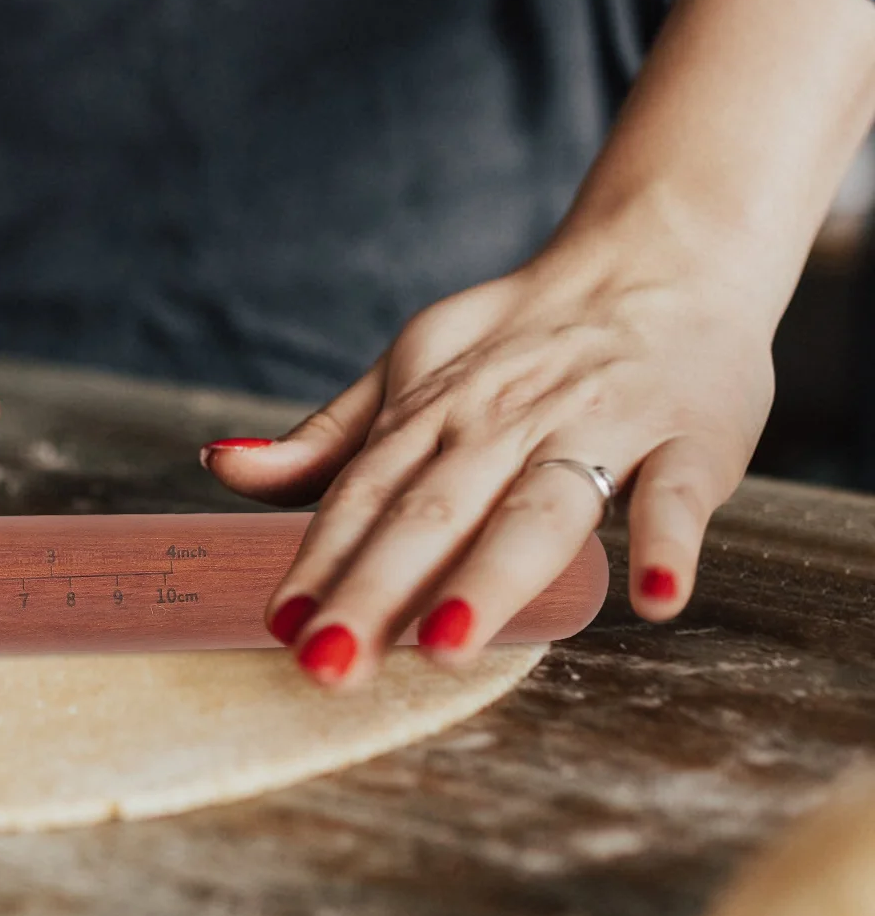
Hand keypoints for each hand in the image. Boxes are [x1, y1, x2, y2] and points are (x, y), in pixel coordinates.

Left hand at [202, 234, 773, 684]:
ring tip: (447, 646)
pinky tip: (653, 598)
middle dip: (377, 589)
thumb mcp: (407, 369)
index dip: (321, 560)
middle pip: (433, 513)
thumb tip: (222, 466)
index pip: (365, 496)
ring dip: (492, 576)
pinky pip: (679, 491)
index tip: (281, 627)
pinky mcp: (692, 435)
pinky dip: (668, 540)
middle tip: (330, 664)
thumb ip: (327, 437)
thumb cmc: (520, 337)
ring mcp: (600, 425)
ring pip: (537, 507)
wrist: (659, 252)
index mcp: (433, 413)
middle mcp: (505, 422)